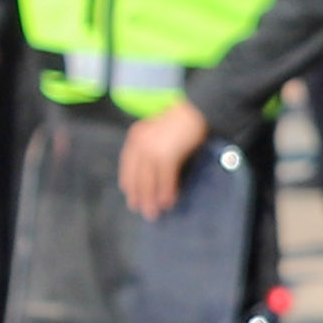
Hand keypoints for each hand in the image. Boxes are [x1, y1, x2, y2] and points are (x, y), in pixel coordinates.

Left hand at [118, 96, 212, 216]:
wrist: (195, 110)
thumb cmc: (180, 119)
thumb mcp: (158, 131)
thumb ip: (151, 146)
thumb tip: (153, 170)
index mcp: (135, 137)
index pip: (127, 165)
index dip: (129, 182)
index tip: (129, 195)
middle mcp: (140, 145)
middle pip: (136, 176)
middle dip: (138, 195)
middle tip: (140, 210)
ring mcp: (153, 151)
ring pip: (149, 181)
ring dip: (151, 199)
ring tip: (153, 213)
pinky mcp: (167, 156)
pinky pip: (165, 179)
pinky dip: (166, 192)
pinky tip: (168, 202)